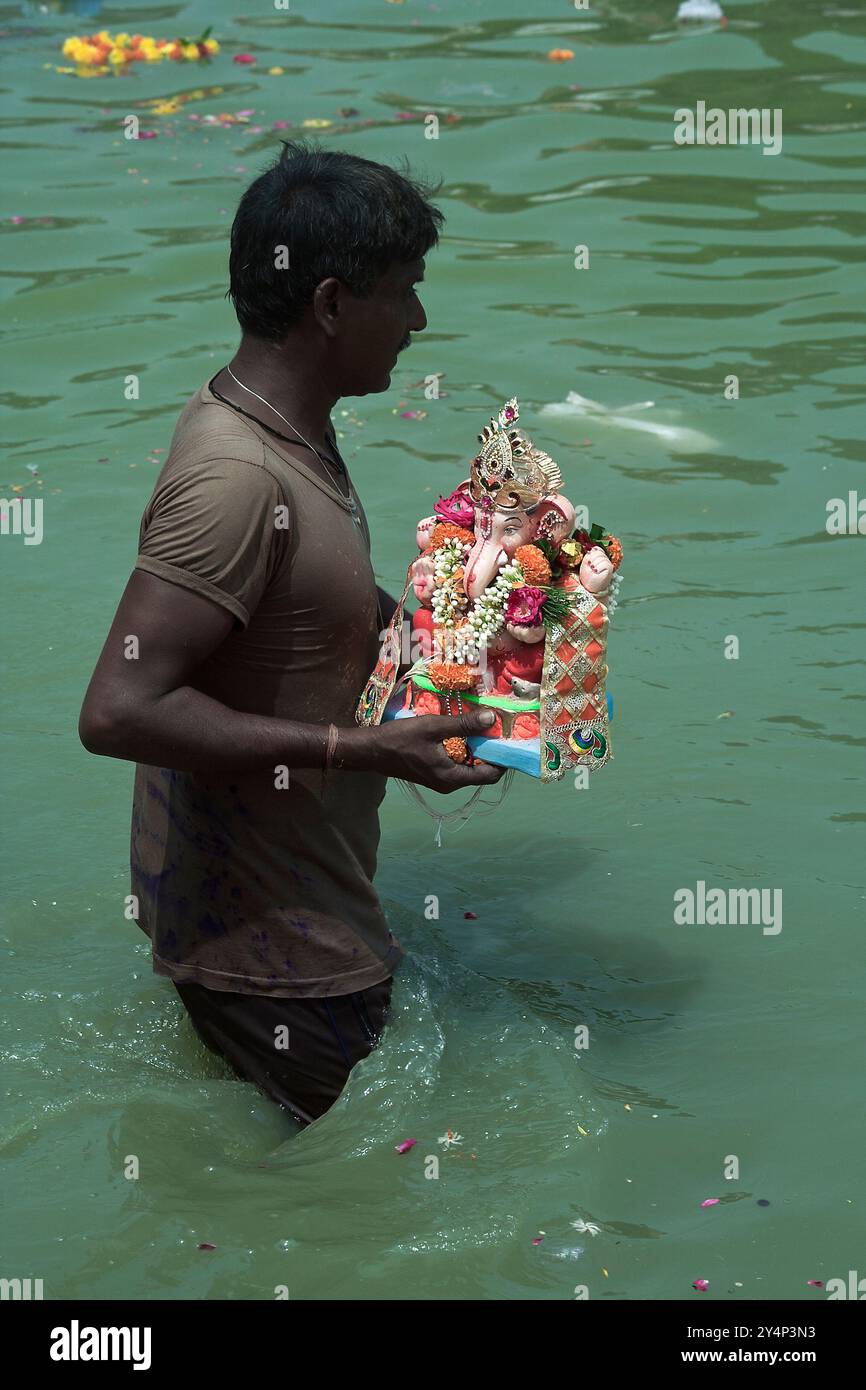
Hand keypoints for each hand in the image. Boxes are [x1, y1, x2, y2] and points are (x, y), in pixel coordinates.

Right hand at [344, 709, 505, 791]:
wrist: (371, 750)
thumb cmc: (400, 739)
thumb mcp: (434, 727)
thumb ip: (464, 724)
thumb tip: (492, 718)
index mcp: (453, 777)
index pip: (490, 775)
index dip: (502, 757)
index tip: (507, 736)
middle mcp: (450, 784)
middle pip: (481, 771)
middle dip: (490, 750)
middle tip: (495, 727)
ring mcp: (441, 781)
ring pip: (469, 767)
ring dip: (476, 749)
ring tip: (479, 726)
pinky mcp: (434, 774)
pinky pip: (457, 765)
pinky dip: (463, 750)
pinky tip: (461, 732)